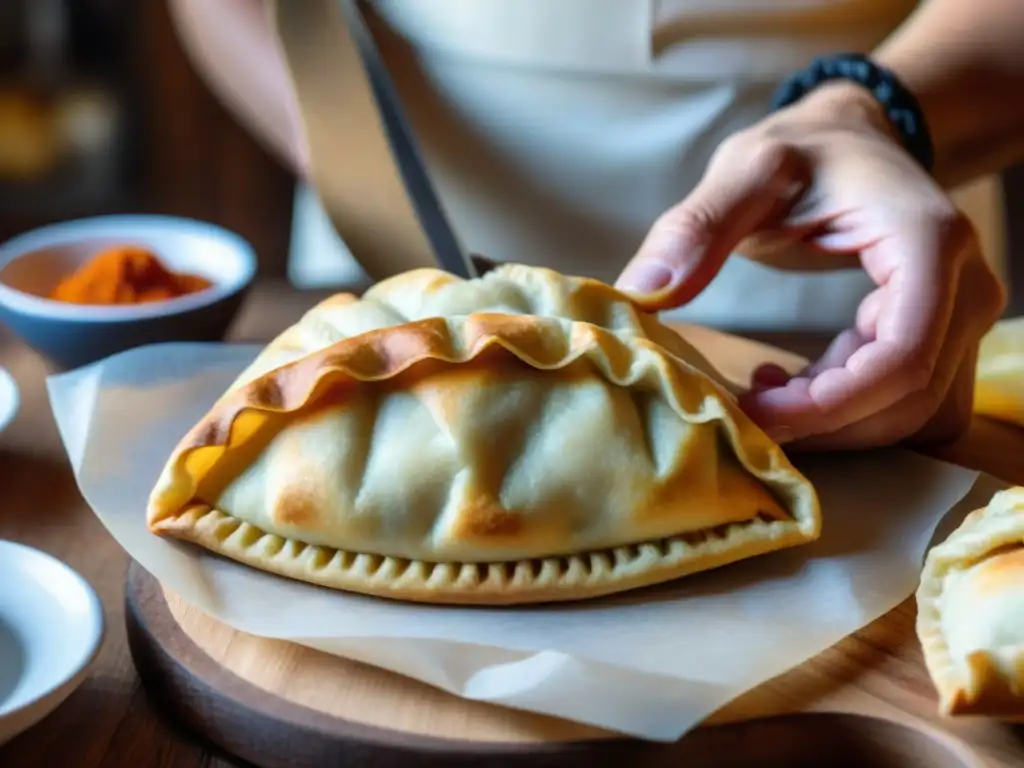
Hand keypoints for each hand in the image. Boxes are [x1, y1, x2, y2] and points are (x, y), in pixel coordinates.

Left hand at [615, 83, 1005, 450]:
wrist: (854, 137)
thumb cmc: (806, 149)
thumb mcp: (747, 170)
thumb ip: (698, 227)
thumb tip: (643, 292)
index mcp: (926, 242)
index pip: (901, 357)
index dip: (831, 405)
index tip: (756, 416)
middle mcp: (963, 284)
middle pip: (910, 397)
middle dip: (825, 423)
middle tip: (746, 416)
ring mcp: (959, 313)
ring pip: (916, 412)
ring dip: (838, 424)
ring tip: (764, 393)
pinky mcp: (940, 332)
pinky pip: (910, 400)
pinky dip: (851, 411)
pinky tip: (790, 385)